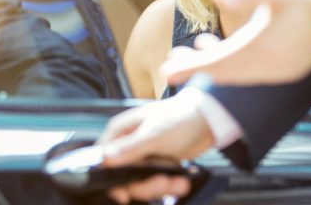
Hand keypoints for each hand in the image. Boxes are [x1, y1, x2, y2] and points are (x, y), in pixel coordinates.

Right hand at [97, 91, 214, 203]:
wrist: (207, 119)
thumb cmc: (179, 117)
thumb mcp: (155, 134)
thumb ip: (130, 148)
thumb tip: (105, 158)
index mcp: (120, 132)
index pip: (103, 160)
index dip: (110, 178)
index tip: (123, 193)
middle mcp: (127, 145)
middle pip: (122, 176)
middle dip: (143, 185)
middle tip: (162, 183)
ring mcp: (141, 156)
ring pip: (139, 182)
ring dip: (158, 187)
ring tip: (177, 183)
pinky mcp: (155, 164)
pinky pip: (154, 182)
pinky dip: (167, 185)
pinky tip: (180, 182)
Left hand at [163, 0, 310, 85]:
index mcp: (264, 51)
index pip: (219, 64)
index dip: (191, 68)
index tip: (166, 73)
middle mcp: (272, 67)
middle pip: (225, 72)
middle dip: (197, 69)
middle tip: (170, 69)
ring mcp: (283, 68)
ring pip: (240, 71)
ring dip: (216, 64)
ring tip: (194, 54)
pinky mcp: (292, 63)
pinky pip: (255, 68)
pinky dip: (236, 60)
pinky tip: (226, 47)